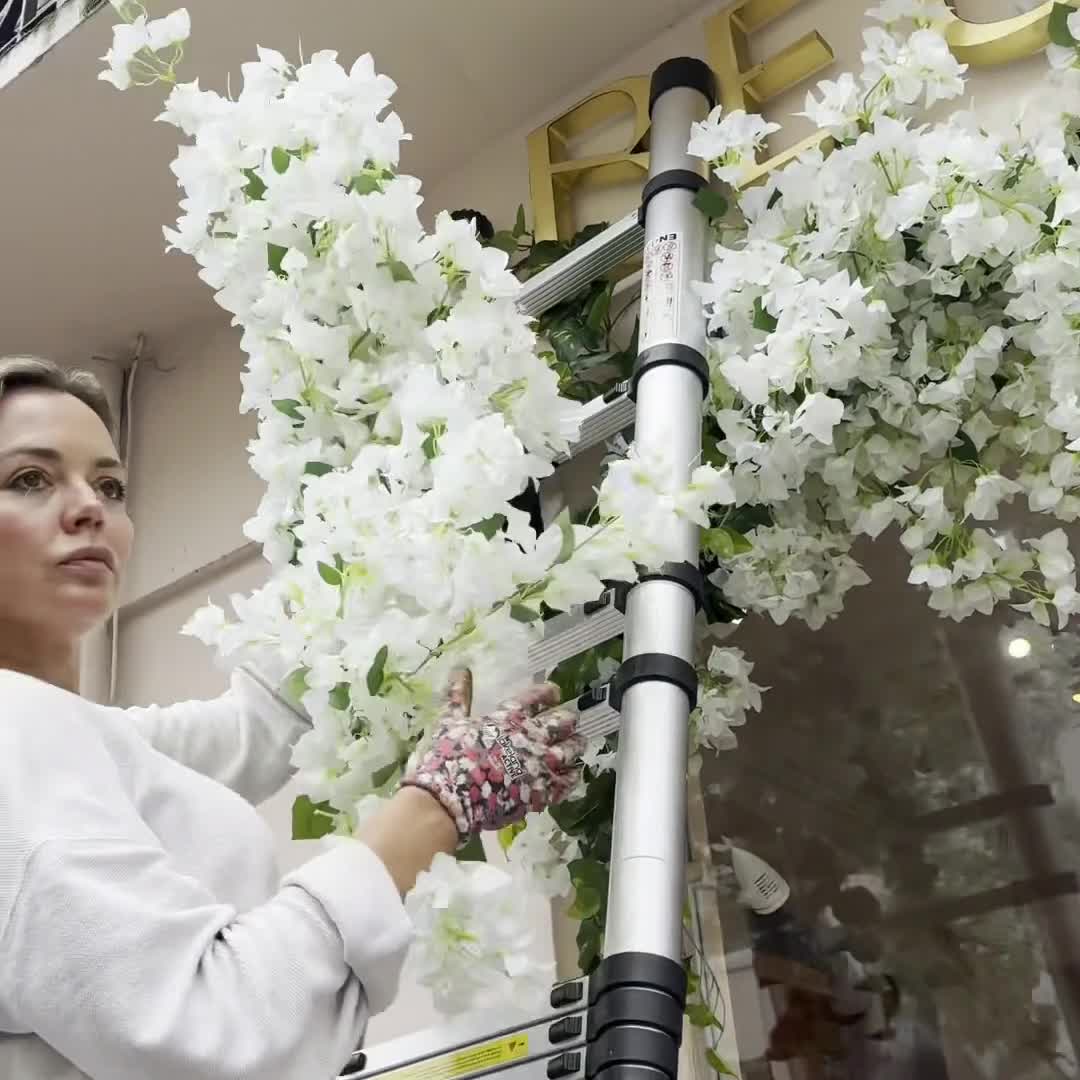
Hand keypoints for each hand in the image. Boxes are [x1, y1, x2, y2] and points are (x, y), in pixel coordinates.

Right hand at [401, 670, 583, 841]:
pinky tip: (574, 774)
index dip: (548, 693)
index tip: (555, 692)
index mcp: (509, 718)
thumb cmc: (449, 757)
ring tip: (579, 743)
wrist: (451, 798)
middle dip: (568, 720)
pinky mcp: (541, 792)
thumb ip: (458, 696)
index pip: (535, 698)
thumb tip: (460, 669)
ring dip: (575, 745)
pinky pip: (565, 783)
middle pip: (560, 722)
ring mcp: (539, 765)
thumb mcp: (449, 720)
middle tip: (571, 720)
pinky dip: (571, 777)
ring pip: (569, 750)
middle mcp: (530, 737)